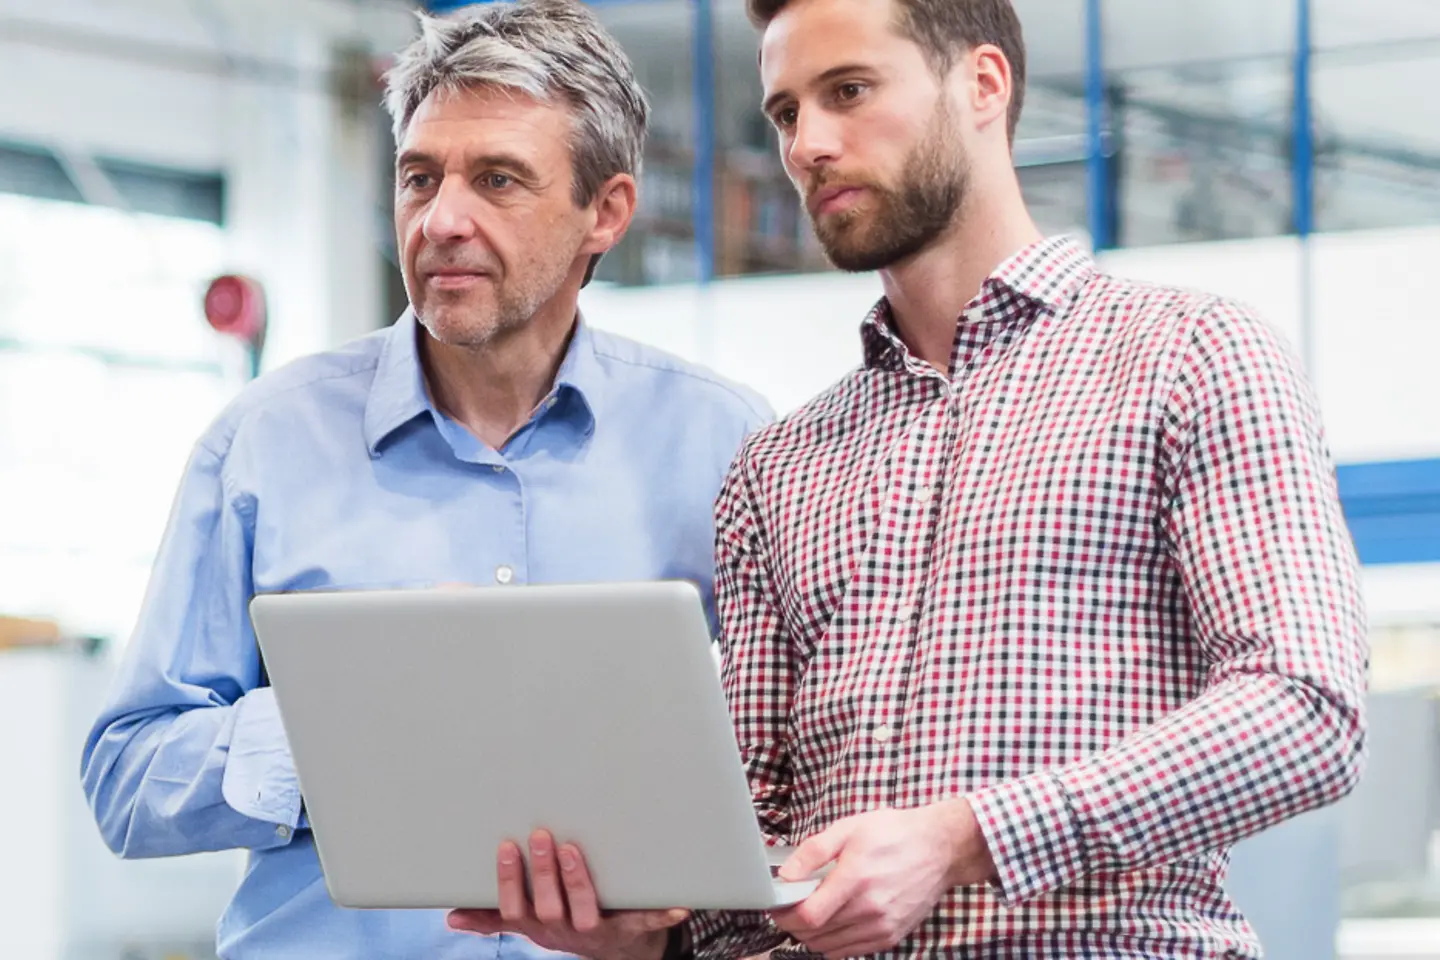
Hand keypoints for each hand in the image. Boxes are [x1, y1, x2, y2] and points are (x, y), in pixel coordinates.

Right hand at [447, 830, 688, 959]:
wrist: (617, 949)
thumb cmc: (567, 922)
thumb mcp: (529, 921)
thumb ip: (494, 916)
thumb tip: (452, 916)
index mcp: (538, 926)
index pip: (516, 909)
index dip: (510, 881)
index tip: (507, 846)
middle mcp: (565, 932)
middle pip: (549, 908)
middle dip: (544, 874)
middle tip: (540, 835)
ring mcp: (599, 931)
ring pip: (586, 912)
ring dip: (578, 882)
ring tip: (574, 849)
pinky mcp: (632, 929)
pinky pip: (646, 922)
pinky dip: (660, 913)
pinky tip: (676, 903)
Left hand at [769, 799, 994, 958]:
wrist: (940, 849)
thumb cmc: (894, 834)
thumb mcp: (848, 828)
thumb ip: (812, 852)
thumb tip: (785, 874)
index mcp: (855, 879)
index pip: (808, 916)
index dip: (784, 915)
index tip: (777, 906)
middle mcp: (869, 909)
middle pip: (814, 934)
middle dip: (794, 924)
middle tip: (790, 907)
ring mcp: (882, 926)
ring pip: (829, 947)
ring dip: (812, 935)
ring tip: (812, 912)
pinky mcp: (891, 936)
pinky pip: (850, 951)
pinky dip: (834, 943)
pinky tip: (834, 922)